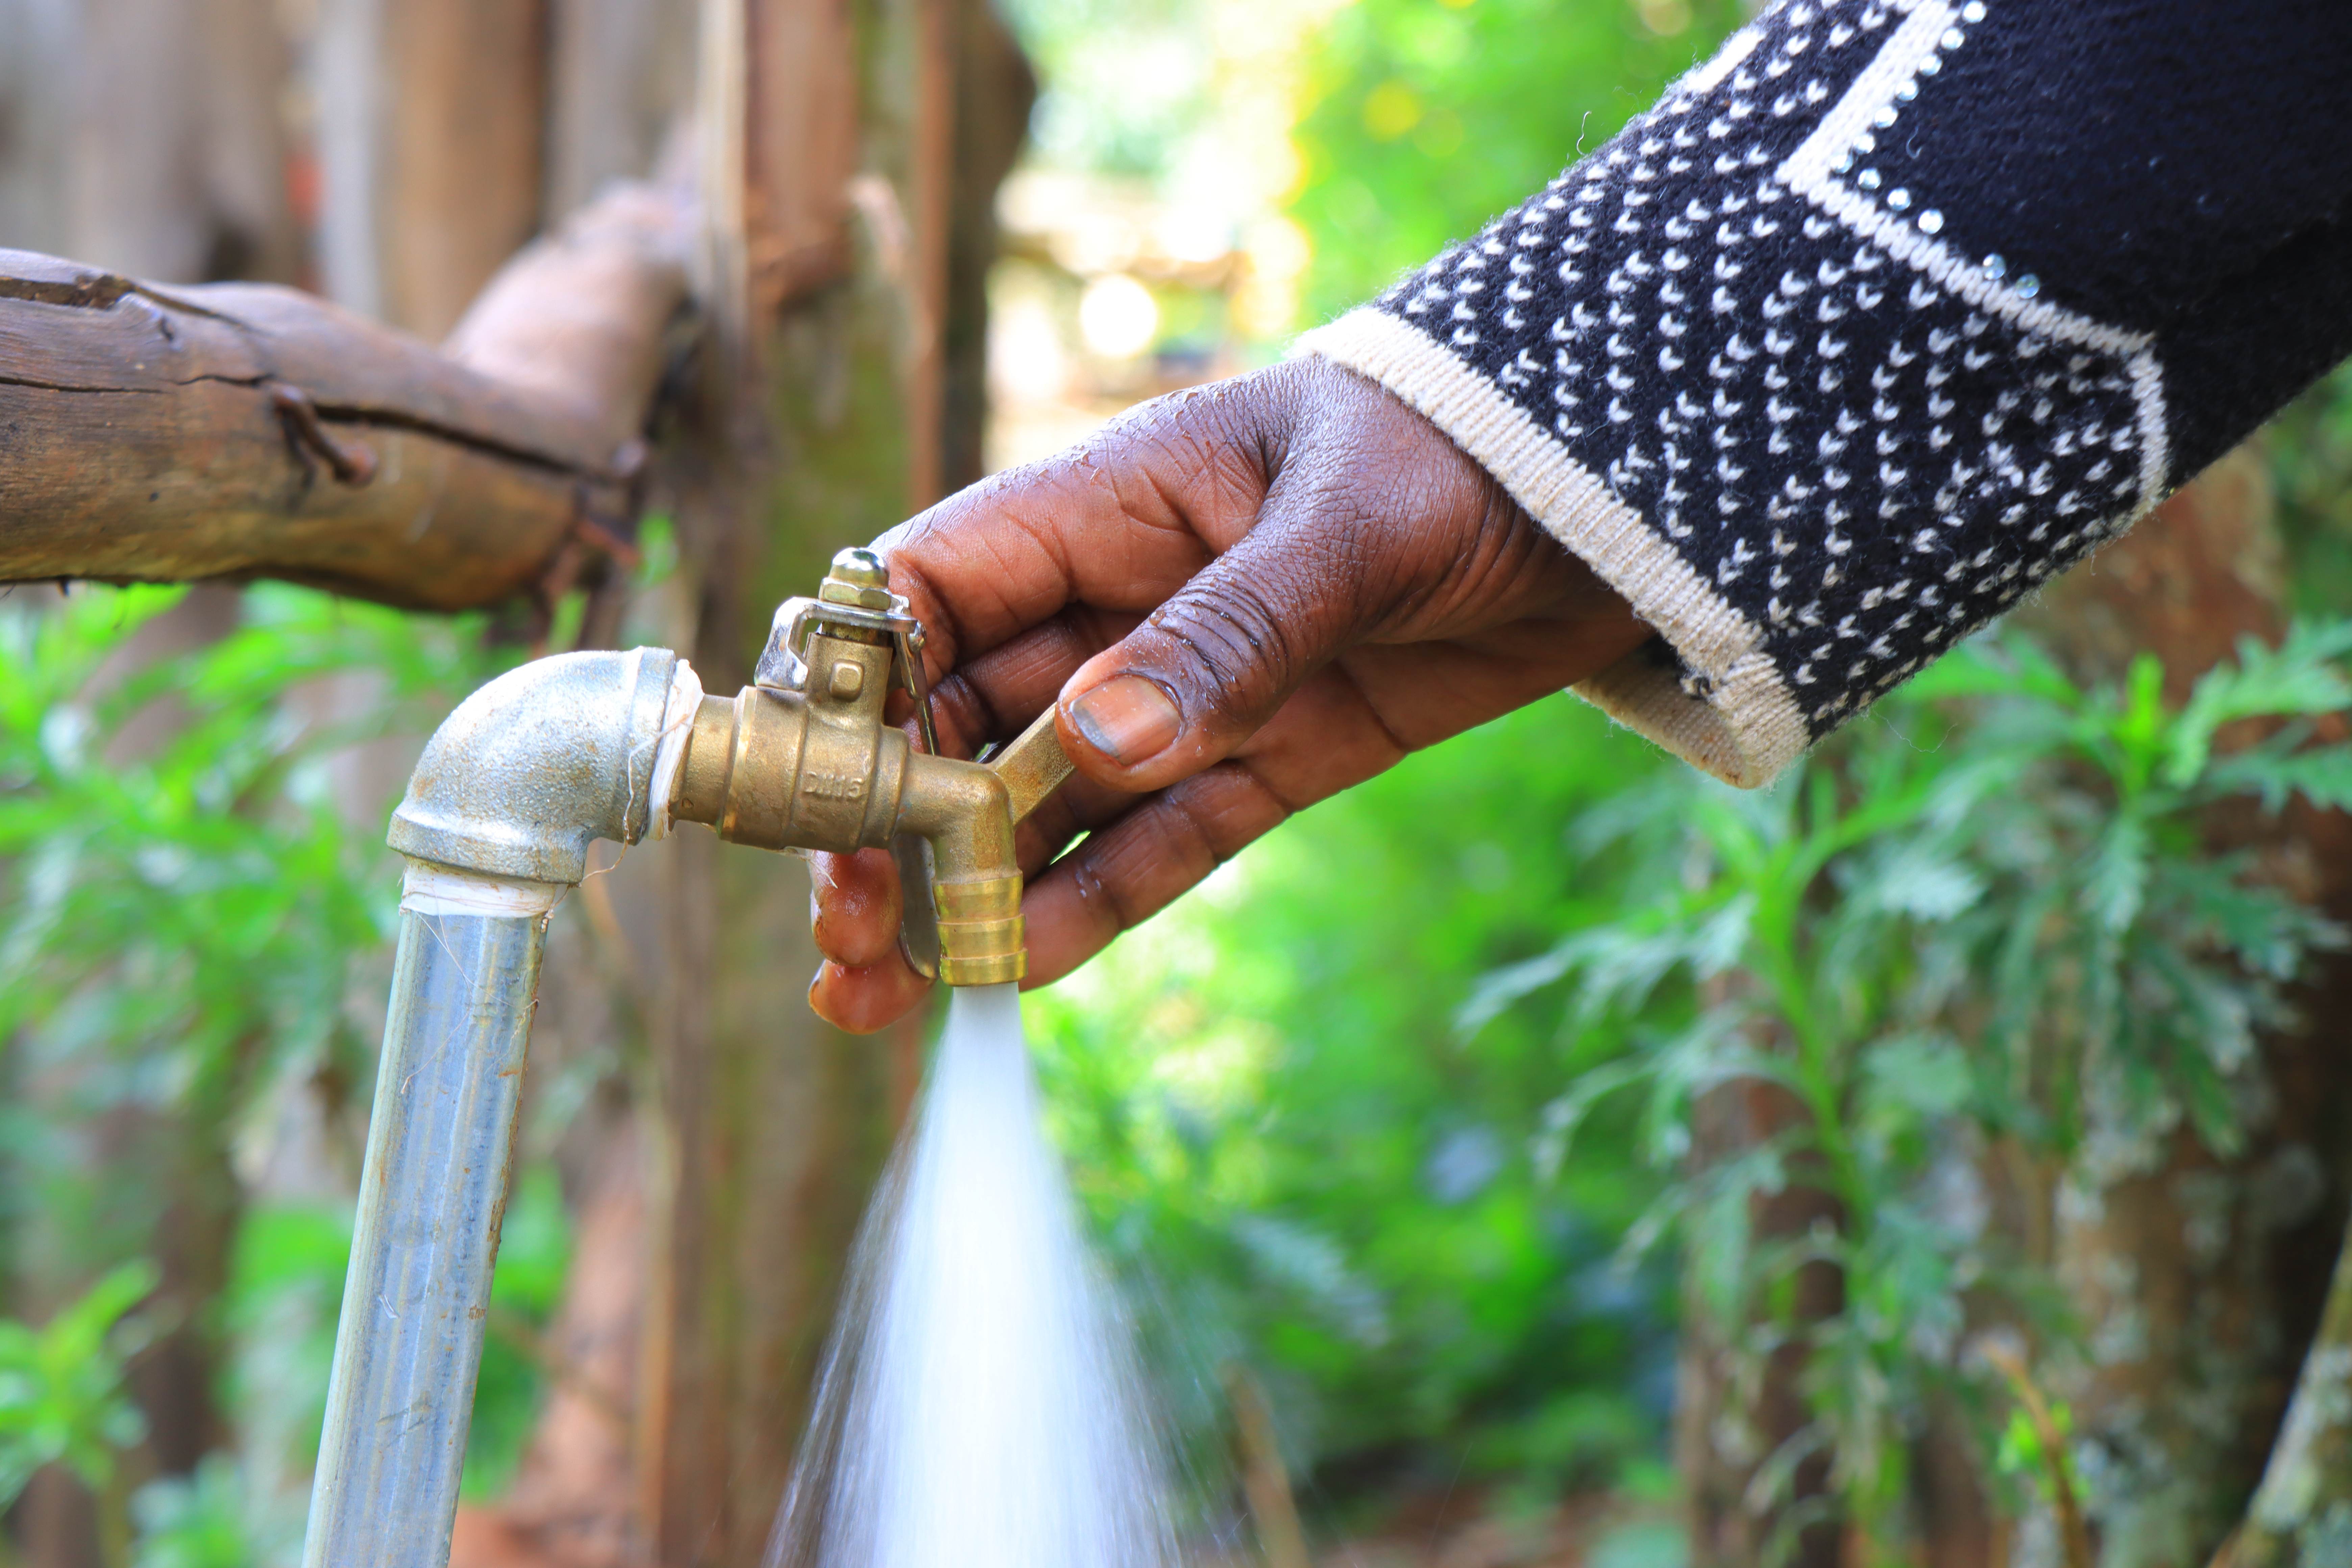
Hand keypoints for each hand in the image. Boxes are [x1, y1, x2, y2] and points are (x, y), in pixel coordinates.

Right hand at [808, 355, 1653, 1031]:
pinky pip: (1159, 842)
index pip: (923, 592)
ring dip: (967, 892)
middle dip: (889, 826)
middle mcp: (1121, 606)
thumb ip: (1223, 635)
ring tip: (886, 992)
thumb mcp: (1346, 530)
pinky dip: (1096, 904)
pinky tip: (1022, 971)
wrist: (1613, 500)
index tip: (810, 794)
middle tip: (842, 936)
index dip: (851, 688)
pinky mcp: (1266, 760)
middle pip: (960, 719)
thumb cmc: (1462, 454)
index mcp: (1101, 508)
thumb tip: (1095, 742)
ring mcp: (1190, 693)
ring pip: (1044, 801)